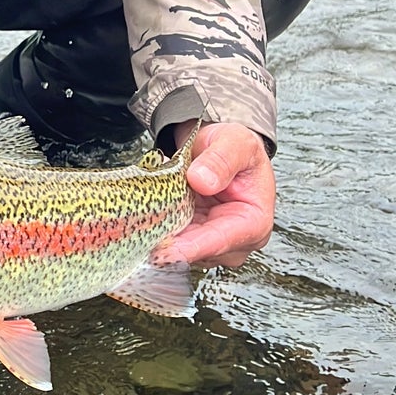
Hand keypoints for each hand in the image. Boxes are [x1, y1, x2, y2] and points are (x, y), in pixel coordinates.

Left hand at [158, 121, 275, 270]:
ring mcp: (213, 242)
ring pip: (180, 248)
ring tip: (148, 202)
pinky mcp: (193, 238)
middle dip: (169, 239)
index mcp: (255, 221)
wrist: (223, 149)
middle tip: (141, 221)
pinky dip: (158, 225)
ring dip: (161, 230)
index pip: (221, 241)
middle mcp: (236, 240)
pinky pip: (171, 240)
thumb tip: (201, 180)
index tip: (164, 252)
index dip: (191, 248)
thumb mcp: (235, 142)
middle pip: (197, 250)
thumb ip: (221, 160)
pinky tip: (148, 207)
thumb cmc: (237, 148)